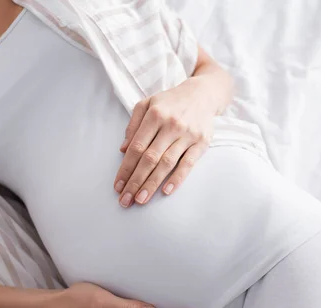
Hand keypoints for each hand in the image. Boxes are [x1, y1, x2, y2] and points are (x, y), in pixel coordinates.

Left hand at [113, 78, 215, 207]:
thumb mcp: (148, 104)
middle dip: (136, 181)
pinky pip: (188, 164)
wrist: (202, 94)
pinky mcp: (202, 142)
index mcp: (155, 115)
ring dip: (152, 184)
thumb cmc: (171, 102)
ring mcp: (188, 134)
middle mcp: (171, 125)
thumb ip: (133, 125)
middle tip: (125, 200)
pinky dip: (177, 178)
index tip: (118, 186)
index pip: (137, 147)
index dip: (126, 168)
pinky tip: (166, 191)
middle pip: (150, 158)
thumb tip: (123, 150)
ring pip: (167, 163)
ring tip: (140, 199)